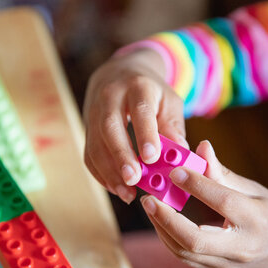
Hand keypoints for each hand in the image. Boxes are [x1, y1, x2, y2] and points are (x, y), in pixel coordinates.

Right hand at [83, 49, 187, 203]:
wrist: (120, 73)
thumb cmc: (152, 93)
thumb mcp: (169, 101)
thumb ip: (174, 127)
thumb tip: (180, 154)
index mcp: (138, 86)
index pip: (140, 110)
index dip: (145, 134)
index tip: (152, 158)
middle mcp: (111, 97)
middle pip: (110, 127)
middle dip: (121, 156)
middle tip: (133, 180)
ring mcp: (94, 112)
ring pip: (95, 144)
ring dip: (109, 172)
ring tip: (126, 193)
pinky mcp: (86, 128)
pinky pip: (89, 154)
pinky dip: (101, 174)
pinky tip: (116, 188)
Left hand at [140, 141, 267, 267]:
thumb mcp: (256, 190)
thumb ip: (224, 174)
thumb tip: (202, 147)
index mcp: (256, 220)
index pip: (223, 202)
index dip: (197, 185)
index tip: (175, 170)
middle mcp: (241, 246)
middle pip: (196, 240)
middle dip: (167, 219)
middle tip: (149, 199)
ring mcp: (227, 264)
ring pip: (185, 252)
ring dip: (161, 229)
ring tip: (150, 206)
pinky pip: (185, 257)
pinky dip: (168, 238)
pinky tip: (160, 220)